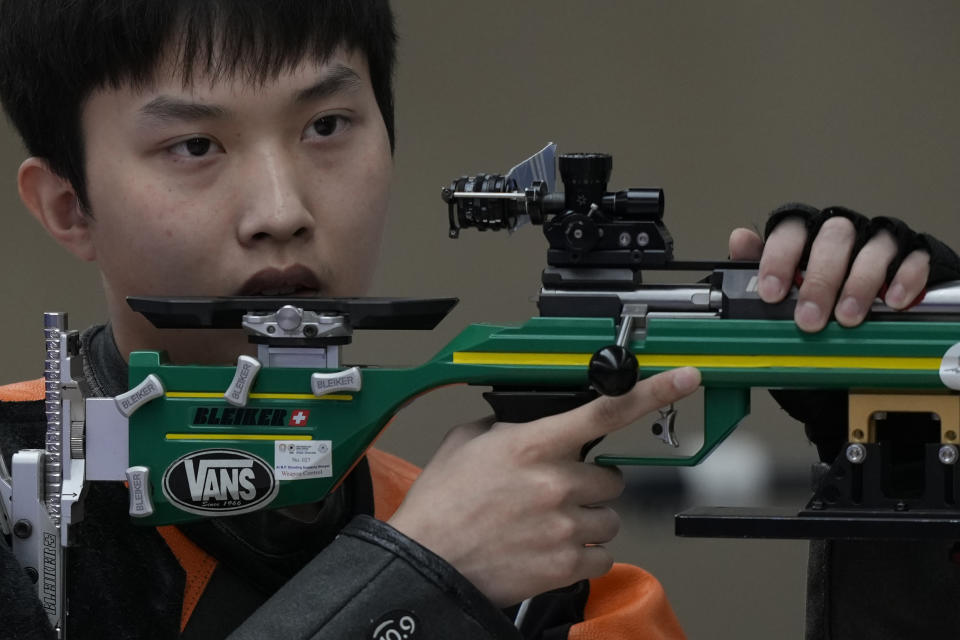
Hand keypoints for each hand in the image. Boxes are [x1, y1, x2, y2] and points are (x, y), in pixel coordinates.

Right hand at [387, 366, 700, 606]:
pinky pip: (602, 553)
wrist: (427, 561)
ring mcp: (565, 525)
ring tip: (547, 524)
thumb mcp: (467, 442)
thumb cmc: (442, 506)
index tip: (684, 378)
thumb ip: (509, 427)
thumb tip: (530, 421)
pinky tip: (550, 547)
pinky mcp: (566, 563)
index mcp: (532, 445)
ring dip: (587, 518)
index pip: (605, 411)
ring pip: (609, 517)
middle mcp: (555, 483)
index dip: (653, 391)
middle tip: (556, 491)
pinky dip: (584, 552)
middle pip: (611, 476)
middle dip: (589, 483)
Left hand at [728, 218, 929, 331]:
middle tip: (810, 318)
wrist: (869, 292)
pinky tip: (891, 302)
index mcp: (808, 231)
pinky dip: (904, 279)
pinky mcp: (913, 254)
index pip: (791, 230)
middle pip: (834, 238)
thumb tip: (740, 240)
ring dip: (859, 284)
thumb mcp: (785, 277)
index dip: (779, 259)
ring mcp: (879, 240)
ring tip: (847, 318)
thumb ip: (761, 262)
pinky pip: (914, 259)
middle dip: (820, 280)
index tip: (771, 293)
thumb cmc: (820, 281)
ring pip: (874, 248)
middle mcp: (844, 231)